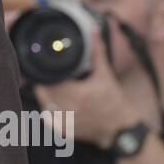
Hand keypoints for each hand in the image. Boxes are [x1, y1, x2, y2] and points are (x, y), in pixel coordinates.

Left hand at [32, 35, 140, 149]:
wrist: (120, 129)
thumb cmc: (113, 101)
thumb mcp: (105, 75)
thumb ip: (98, 52)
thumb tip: (94, 32)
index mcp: (77, 94)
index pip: (49, 82)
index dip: (44, 75)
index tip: (46, 70)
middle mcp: (69, 109)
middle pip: (43, 93)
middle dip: (45, 84)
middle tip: (49, 77)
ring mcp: (65, 123)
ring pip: (44, 105)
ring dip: (46, 96)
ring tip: (54, 89)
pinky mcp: (63, 131)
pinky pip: (48, 119)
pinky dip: (49, 111)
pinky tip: (58, 104)